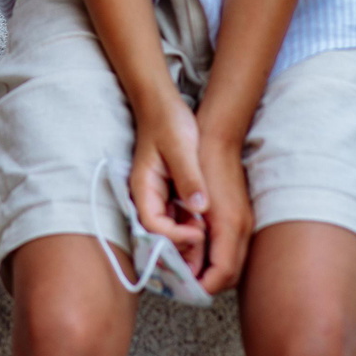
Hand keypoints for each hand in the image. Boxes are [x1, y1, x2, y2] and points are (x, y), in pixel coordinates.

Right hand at [129, 94, 208, 270]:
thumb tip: (200, 207)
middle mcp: (148, 199)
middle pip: (160, 238)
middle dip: (181, 250)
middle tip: (208, 250)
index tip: (199, 233)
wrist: (163, 105)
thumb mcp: (181, 147)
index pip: (153, 227)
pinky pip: (178, 222)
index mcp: (143, 188)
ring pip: (170, 233)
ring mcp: (158, 199)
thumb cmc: (168, 121)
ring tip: (211, 243)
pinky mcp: (170, 197)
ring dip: (189, 243)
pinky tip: (209, 229)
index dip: (175, 238)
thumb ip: (189, 177)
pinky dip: (192, 229)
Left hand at [193, 137, 253, 292]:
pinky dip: (212, 257)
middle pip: (229, 276)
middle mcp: (241, 228)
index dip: (201, 288)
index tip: (180, 289)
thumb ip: (186, 210)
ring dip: (208, 272)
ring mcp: (243, 222)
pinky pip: (229, 249)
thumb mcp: (187, 183)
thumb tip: (186, 247)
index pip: (222, 275)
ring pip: (230, 264)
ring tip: (180, 270)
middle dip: (204, 284)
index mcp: (229, 224)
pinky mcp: (239, 217)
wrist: (218, 132)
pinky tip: (192, 249)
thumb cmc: (200, 156)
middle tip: (177, 284)